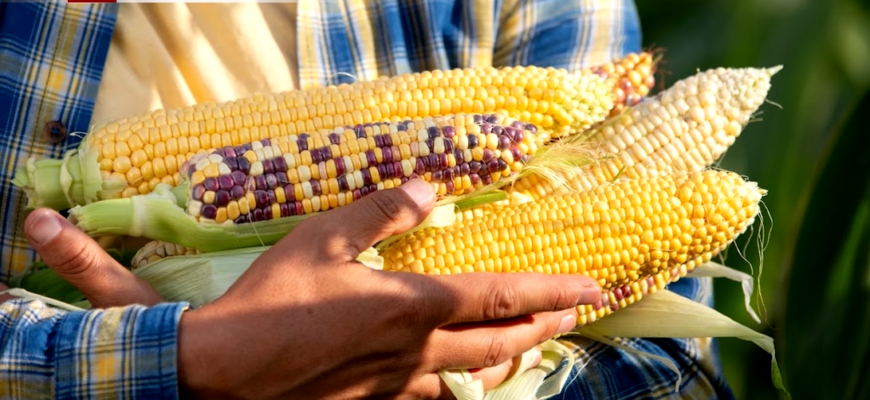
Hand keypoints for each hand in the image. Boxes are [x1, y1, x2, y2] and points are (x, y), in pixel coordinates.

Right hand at [13, 209, 540, 393]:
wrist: (227, 371)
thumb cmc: (273, 300)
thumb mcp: (322, 239)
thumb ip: (381, 212)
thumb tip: (429, 188)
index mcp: (411, 305)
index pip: (501, 297)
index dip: (552, 291)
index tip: (592, 290)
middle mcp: (417, 350)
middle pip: (503, 342)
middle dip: (546, 325)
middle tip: (576, 313)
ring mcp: (399, 383)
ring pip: (477, 375)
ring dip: (514, 357)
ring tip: (534, 345)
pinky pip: (436, 396)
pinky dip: (464, 383)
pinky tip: (464, 378)